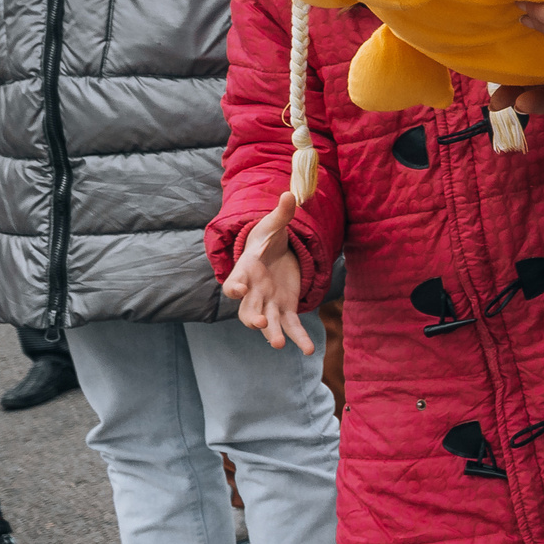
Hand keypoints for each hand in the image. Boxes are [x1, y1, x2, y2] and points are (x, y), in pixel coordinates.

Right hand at [221, 193, 311, 352]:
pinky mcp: (285, 308)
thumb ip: (282, 214)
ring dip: (272, 333)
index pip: (236, 281)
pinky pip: (291, 326)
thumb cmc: (268, 239)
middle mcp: (253, 292)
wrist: (274, 253)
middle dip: (252, 317)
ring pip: (267, 322)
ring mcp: (268, 303)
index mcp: (247, 270)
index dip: (234, 286)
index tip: (235, 290)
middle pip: (248, 308)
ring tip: (278, 344)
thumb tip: (290, 193)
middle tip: (261, 325)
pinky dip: (299, 338)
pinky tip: (309, 350)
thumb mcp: (274, 225)